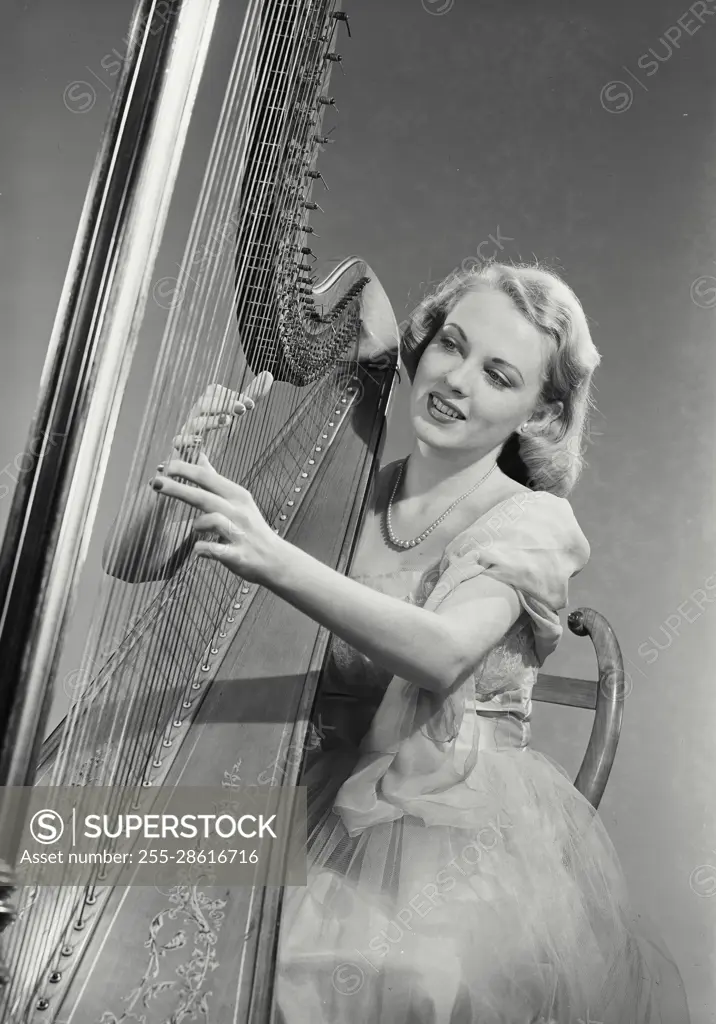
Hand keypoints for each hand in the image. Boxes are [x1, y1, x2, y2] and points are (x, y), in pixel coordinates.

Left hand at [150, 451, 282, 584]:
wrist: (275, 559)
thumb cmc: (251, 527)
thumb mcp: (237, 498)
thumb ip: (214, 478)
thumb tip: (199, 456)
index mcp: (236, 495)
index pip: (207, 477)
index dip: (186, 470)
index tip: (166, 466)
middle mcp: (238, 511)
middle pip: (205, 496)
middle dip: (178, 489)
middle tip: (156, 483)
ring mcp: (239, 534)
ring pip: (212, 520)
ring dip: (198, 524)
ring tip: (196, 529)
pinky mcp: (238, 555)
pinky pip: (215, 550)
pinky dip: (204, 549)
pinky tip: (199, 550)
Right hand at [172, 371, 272, 452]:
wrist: (196, 458)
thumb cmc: (216, 431)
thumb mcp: (236, 413)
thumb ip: (251, 395)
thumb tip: (269, 374)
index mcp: (208, 404)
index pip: (215, 392)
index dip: (232, 395)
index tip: (251, 404)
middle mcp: (196, 415)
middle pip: (204, 404)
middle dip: (223, 405)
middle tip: (243, 409)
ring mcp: (188, 430)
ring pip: (195, 422)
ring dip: (211, 421)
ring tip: (227, 422)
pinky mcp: (181, 448)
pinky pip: (178, 441)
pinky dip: (187, 440)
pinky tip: (199, 441)